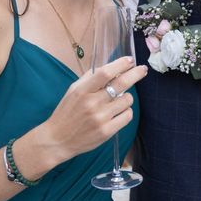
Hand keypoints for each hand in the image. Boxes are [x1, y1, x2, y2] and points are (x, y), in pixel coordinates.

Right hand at [33, 56, 147, 166]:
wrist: (57, 140)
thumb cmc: (67, 112)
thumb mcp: (74, 90)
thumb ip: (91, 78)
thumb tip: (112, 68)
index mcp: (82, 91)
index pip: (105, 73)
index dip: (120, 64)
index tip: (130, 60)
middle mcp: (92, 103)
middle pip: (121, 83)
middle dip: (136, 74)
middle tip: (142, 69)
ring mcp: (100, 118)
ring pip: (127, 100)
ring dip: (126, 97)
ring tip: (117, 100)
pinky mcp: (107, 131)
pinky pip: (127, 115)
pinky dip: (126, 111)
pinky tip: (118, 112)